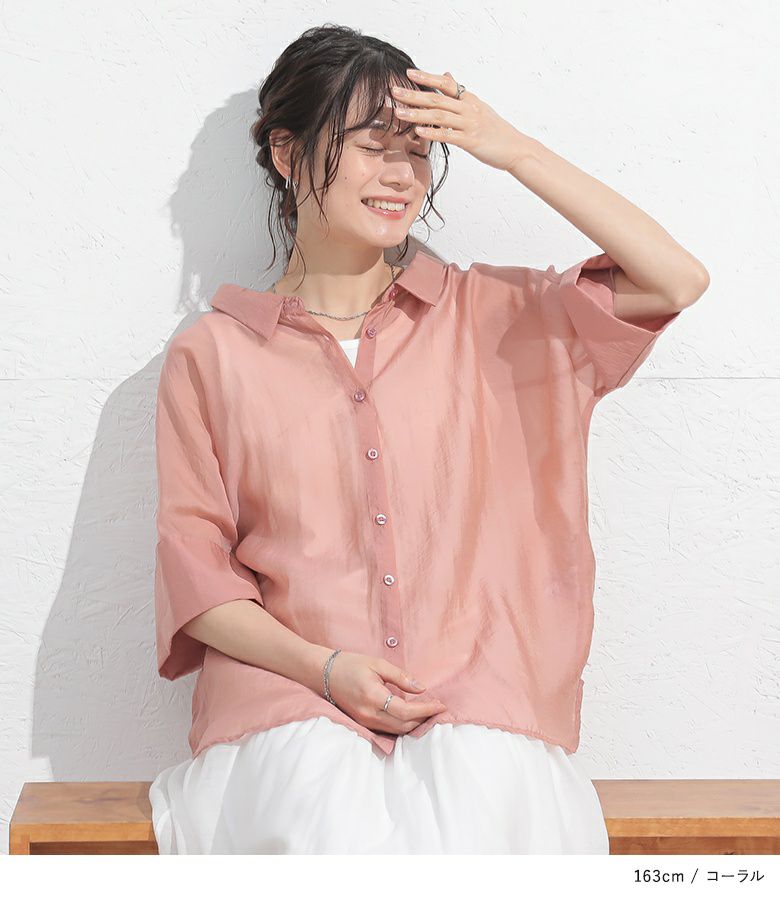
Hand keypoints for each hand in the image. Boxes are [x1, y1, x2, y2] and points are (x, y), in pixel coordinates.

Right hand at [325, 650, 446, 734]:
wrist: (323, 673)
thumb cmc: (350, 664)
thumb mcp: (377, 664)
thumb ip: (400, 677)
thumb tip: (422, 688)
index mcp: (373, 697)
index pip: (406, 712)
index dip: (426, 710)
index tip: (441, 705)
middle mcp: (369, 714)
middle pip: (403, 726)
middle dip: (424, 720)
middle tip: (438, 710)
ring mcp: (364, 721)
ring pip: (396, 731)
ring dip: (414, 725)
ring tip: (428, 713)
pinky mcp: (362, 723)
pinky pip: (387, 729)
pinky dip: (402, 725)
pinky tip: (411, 716)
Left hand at [389, 68, 532, 171]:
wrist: (516, 148)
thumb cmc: (495, 130)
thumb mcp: (478, 107)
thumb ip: (460, 94)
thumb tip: (447, 74)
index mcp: (469, 99)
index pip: (445, 84)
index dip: (426, 78)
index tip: (408, 73)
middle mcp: (468, 108)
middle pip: (437, 99)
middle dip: (413, 95)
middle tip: (394, 92)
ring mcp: (470, 124)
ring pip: (439, 116)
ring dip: (417, 114)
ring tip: (399, 113)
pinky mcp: (471, 141)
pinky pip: (448, 135)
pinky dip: (433, 132)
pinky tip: (418, 131)